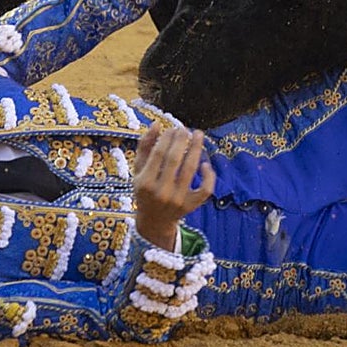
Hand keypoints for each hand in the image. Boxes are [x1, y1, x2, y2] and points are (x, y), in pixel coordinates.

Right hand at [132, 124, 215, 250]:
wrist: (154, 221)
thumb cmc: (145, 190)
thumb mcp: (138, 170)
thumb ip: (144, 146)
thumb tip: (156, 124)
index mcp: (144, 182)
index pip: (158, 154)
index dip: (167, 138)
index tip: (173, 128)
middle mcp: (161, 192)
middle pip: (174, 160)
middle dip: (181, 140)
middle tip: (186, 129)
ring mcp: (177, 200)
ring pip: (190, 170)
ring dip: (196, 149)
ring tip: (198, 134)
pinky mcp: (191, 206)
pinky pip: (205, 189)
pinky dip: (208, 176)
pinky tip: (205, 164)